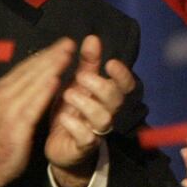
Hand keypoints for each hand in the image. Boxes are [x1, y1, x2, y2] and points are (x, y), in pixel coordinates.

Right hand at [0, 38, 73, 186]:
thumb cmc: (1, 135)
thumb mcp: (10, 109)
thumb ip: (22, 92)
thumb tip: (41, 74)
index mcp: (4, 91)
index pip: (27, 67)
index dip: (46, 54)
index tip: (63, 43)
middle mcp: (5, 96)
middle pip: (31, 71)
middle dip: (50, 55)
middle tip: (69, 42)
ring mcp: (9, 111)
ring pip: (32, 84)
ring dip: (49, 67)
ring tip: (67, 55)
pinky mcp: (15, 126)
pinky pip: (31, 106)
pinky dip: (43, 92)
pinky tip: (56, 81)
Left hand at [45, 34, 135, 186]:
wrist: (60, 148)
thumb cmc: (72, 112)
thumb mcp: (78, 85)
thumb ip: (87, 64)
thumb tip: (92, 38)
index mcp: (106, 97)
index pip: (126, 85)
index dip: (122, 74)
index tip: (110, 63)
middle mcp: (106, 113)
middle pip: (116, 99)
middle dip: (100, 85)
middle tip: (80, 77)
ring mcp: (96, 131)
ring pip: (104, 118)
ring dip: (87, 104)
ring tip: (68, 95)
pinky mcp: (83, 147)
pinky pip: (86, 138)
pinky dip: (75, 126)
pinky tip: (63, 118)